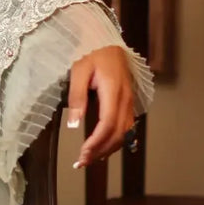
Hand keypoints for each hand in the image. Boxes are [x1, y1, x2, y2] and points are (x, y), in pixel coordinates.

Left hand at [66, 46, 135, 168]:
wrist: (107, 41)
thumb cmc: (91, 53)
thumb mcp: (78, 71)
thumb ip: (77, 97)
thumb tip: (74, 124)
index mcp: (113, 91)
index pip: (107, 125)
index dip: (96, 143)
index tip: (82, 155)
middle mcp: (125, 99)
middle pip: (118, 133)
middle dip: (100, 151)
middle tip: (82, 163)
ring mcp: (129, 101)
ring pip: (124, 133)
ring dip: (108, 149)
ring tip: (90, 159)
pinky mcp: (128, 102)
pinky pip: (126, 127)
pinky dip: (115, 140)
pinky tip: (104, 147)